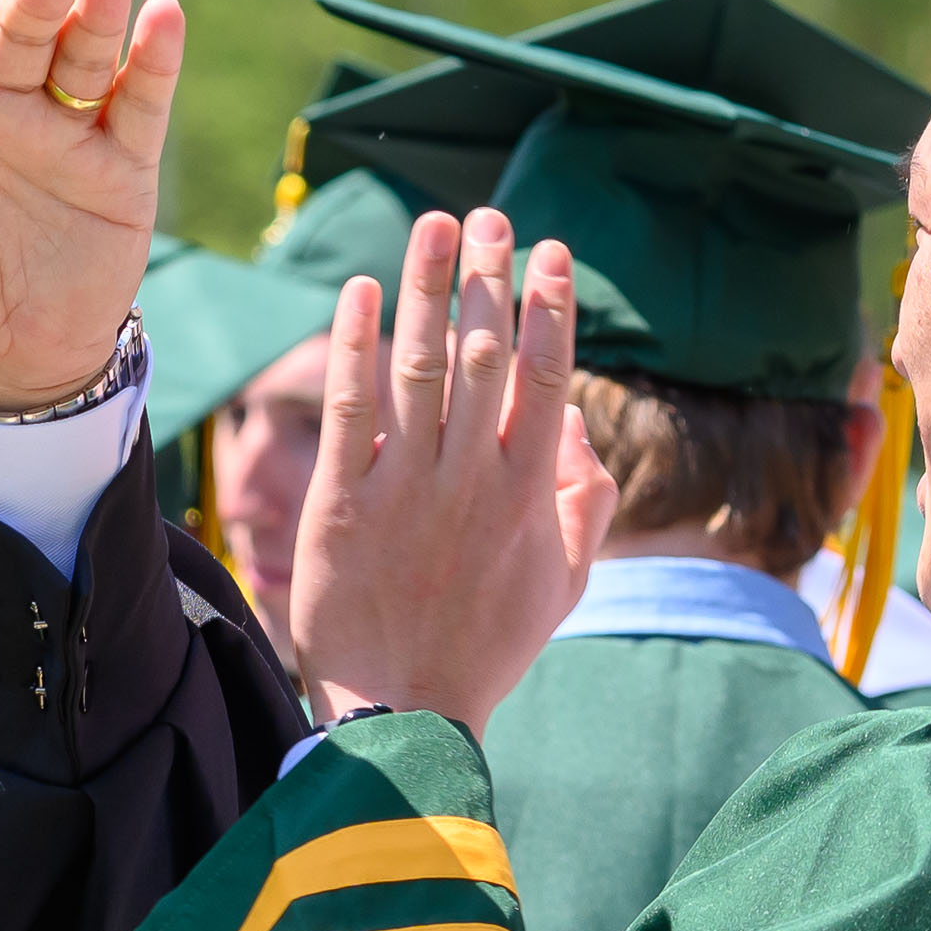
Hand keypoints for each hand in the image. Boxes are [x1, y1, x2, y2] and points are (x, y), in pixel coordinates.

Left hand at [288, 209, 614, 729]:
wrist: (402, 713)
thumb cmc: (488, 647)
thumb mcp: (565, 582)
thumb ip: (586, 500)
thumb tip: (579, 422)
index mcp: (530, 493)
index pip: (548, 378)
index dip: (550, 307)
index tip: (552, 251)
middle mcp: (472, 479)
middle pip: (486, 354)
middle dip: (488, 277)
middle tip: (489, 216)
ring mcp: (407, 488)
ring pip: (420, 366)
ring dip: (426, 288)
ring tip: (430, 226)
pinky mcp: (343, 504)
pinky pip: (350, 409)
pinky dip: (354, 345)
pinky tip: (358, 292)